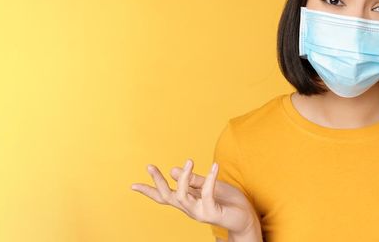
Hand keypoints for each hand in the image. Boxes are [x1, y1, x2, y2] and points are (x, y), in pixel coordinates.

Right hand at [131, 159, 259, 234]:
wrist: (246, 218)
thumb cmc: (228, 201)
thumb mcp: (208, 186)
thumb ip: (193, 180)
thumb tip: (172, 169)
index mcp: (188, 201)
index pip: (164, 196)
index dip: (149, 191)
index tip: (132, 185)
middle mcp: (190, 208)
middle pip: (167, 197)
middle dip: (157, 182)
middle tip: (150, 166)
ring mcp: (199, 212)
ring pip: (182, 195)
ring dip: (183, 177)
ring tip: (189, 160)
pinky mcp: (212, 212)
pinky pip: (207, 193)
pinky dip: (210, 178)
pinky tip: (215, 166)